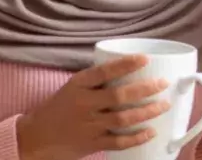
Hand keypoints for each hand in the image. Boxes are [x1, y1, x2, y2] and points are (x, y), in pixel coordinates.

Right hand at [16, 55, 170, 159]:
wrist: (37, 137)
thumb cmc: (59, 107)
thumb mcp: (73, 87)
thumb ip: (97, 80)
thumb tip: (131, 68)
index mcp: (78, 85)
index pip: (104, 71)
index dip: (126, 64)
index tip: (145, 58)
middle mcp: (83, 104)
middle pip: (119, 96)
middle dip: (145, 89)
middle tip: (163, 84)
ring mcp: (88, 126)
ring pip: (123, 119)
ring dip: (147, 112)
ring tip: (164, 105)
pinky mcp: (92, 144)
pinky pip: (119, 141)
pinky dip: (137, 137)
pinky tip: (152, 132)